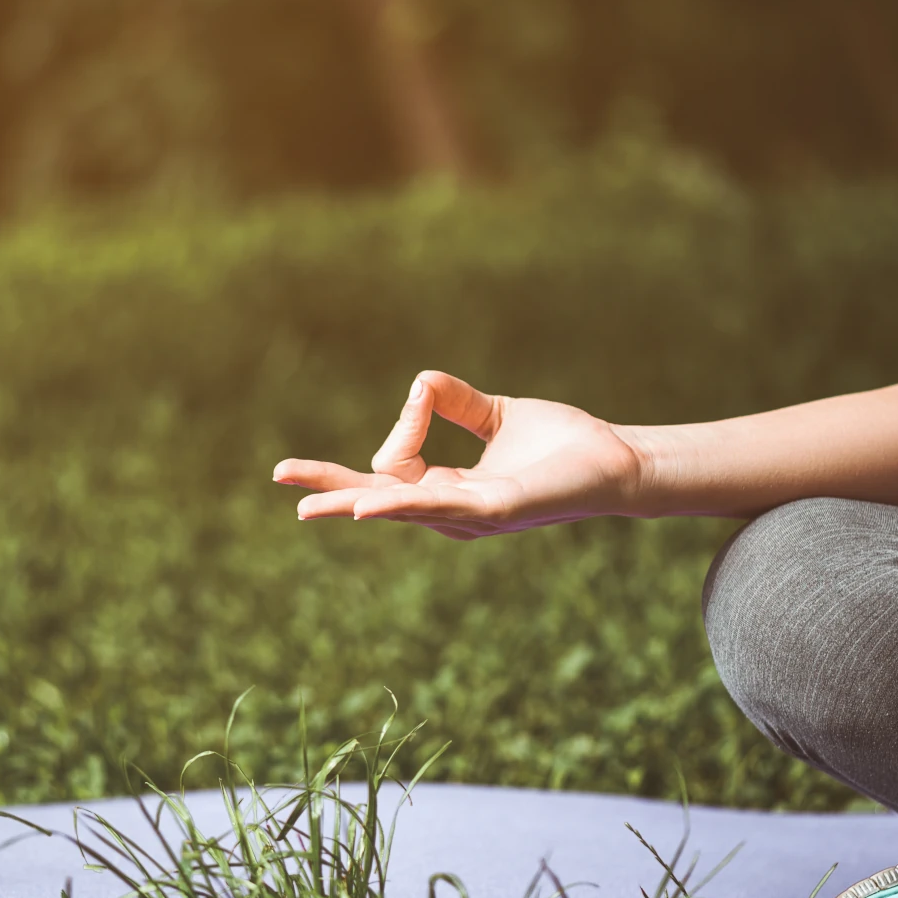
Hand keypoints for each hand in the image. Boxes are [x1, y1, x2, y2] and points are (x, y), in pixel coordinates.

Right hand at [272, 371, 648, 539]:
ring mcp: (471, 515)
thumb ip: (455, 402)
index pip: (387, 467)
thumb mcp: (497, 415)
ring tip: (310, 506)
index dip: (399, 425)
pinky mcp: (497, 509)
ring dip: (353, 501)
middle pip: (373, 497)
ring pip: (398, 506)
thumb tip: (418, 382)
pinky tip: (371, 503)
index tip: (423, 393)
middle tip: (278, 475)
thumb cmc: (563, 444)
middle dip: (326, 488)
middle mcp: (451, 510)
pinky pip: (440, 505)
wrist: (619, 460)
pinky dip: (402, 502)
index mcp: (446, 490)